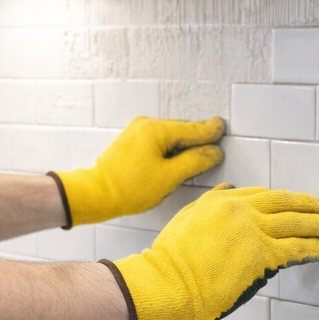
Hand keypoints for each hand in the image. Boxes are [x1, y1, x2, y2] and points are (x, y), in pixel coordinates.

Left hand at [52, 116, 224, 226]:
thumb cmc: (129, 187)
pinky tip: (175, 158)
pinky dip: (169, 148)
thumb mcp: (169, 177)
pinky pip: (157, 141)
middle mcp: (145, 125)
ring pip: (169, 136)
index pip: (192, 129)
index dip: (210, 132)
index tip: (222, 128)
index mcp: (156, 129)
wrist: (96, 194)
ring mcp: (136, 131)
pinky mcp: (130, 142)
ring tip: (198, 152)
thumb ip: (195, 162)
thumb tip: (214, 152)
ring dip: (182, 145)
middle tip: (215, 139)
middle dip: (197, 138)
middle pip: (181, 130)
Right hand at [108, 184, 318, 319]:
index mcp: (221, 199)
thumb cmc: (171, 259)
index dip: (286, 200)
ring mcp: (253, 230)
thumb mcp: (187, 218)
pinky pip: (298, 248)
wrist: (167, 281)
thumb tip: (230, 188)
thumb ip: (211, 202)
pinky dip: (317, 247)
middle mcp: (240, 209)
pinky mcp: (263, 255)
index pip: (264, 195)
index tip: (299, 205)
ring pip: (298, 223)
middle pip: (287, 203)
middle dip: (312, 207)